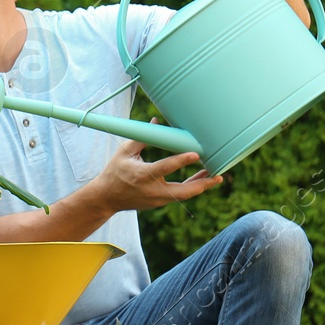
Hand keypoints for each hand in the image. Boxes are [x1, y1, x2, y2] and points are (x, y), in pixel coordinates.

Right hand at [94, 123, 223, 211]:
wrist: (107, 198)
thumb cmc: (115, 171)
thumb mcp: (124, 152)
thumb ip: (143, 138)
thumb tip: (156, 122)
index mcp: (142, 174)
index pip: (165, 168)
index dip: (181, 161)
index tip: (196, 155)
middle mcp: (152, 190)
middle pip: (182, 191)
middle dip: (202, 184)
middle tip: (217, 175)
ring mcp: (157, 199)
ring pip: (184, 195)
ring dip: (201, 185)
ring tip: (215, 176)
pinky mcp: (160, 203)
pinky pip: (180, 195)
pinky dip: (192, 188)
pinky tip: (202, 179)